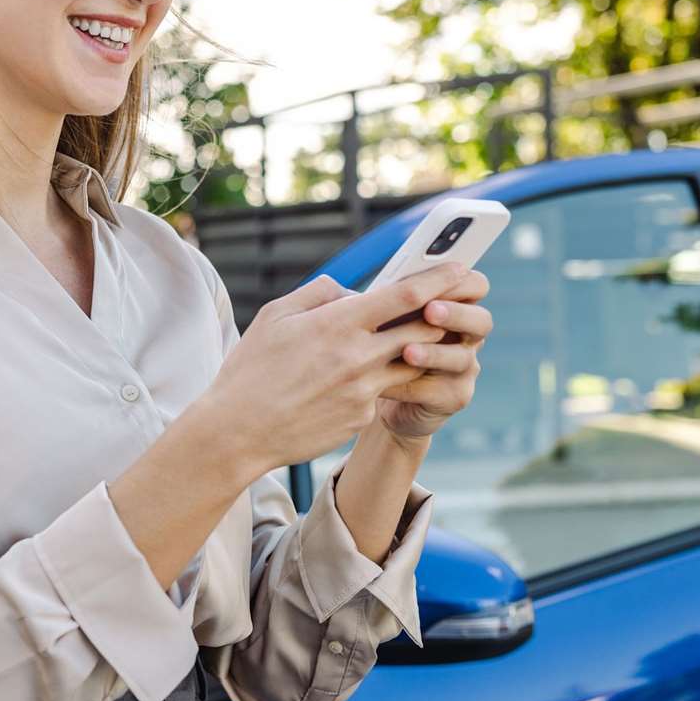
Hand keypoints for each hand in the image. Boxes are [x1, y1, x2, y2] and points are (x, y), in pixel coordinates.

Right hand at [198, 262, 467, 477]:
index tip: (460, 269)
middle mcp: (358, 357)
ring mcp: (364, 390)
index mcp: (337, 324)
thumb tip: (353, 292)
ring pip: (412, 364)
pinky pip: (384, 391)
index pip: (404, 296)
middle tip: (453, 305)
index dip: (439, 280)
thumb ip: (319, 293)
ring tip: (416, 340)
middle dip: (442, 317)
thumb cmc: (251, 370)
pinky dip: (383, 380)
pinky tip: (361, 380)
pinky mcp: (362, 417)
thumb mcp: (275, 315)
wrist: (239, 431)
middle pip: (422, 331)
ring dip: (420, 351)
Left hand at [375, 268, 491, 442]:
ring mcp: (464, 368)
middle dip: (456, 314)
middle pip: (480, 320)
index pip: (475, 286)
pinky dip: (409, 385)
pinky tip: (385, 384)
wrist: (375, 393)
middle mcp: (467, 336)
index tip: (441, 274)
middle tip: (430, 311)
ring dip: (433, 353)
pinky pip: (436, 390)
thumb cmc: (379, 343)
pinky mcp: (453, 397)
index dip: (462, 281)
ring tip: (407, 351)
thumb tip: (351, 284)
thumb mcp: (381, 316)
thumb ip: (382, 297)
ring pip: (460, 358)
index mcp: (455, 307)